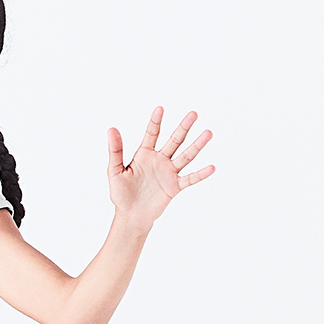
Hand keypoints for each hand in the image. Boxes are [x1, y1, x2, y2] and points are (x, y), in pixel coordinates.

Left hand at [107, 108, 214, 231]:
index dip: (155, 122)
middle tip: (193, 113)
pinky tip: (212, 167)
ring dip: (197, 145)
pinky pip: (190, 179)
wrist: (130, 215)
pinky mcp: (175, 187)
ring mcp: (169, 173)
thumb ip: (116, 151)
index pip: (151, 134)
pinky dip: (200, 174)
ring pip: (186, 156)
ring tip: (208, 133)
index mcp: (144, 154)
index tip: (160, 108)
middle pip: (174, 140)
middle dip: (183, 127)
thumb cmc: (121, 193)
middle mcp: (159, 160)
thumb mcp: (115, 171)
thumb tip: (111, 129)